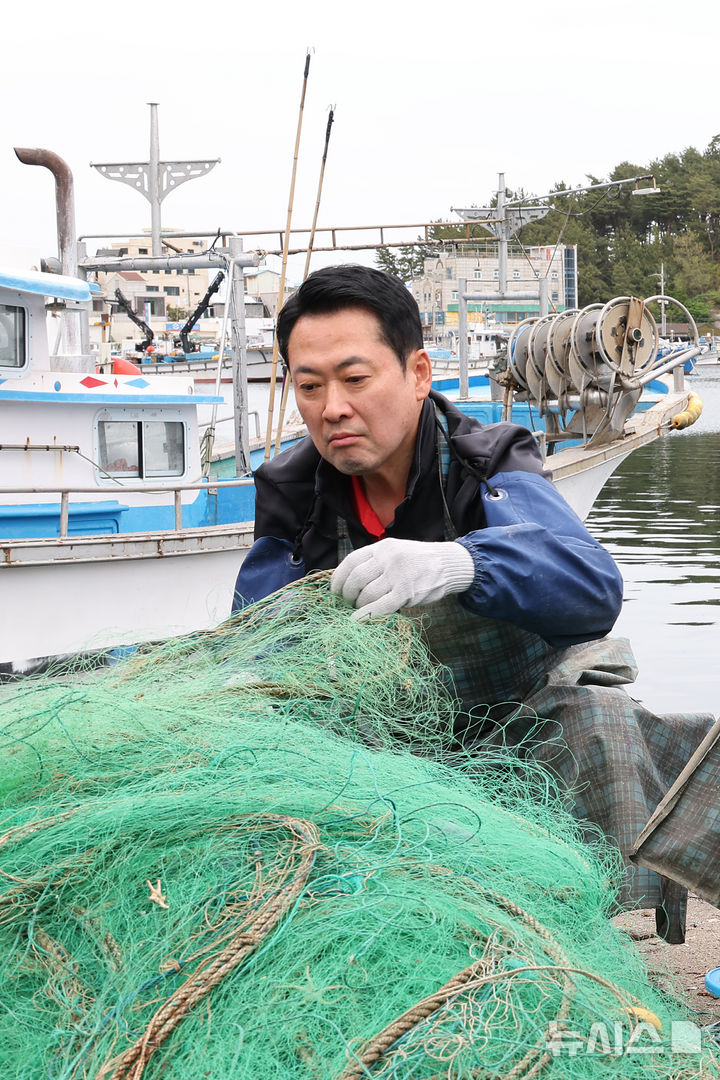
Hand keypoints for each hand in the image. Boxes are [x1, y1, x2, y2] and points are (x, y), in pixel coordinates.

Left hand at [331, 538, 474, 618]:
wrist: (449, 564)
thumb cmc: (418, 562)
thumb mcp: (395, 552)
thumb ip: (375, 563)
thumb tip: (348, 583)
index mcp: (382, 547)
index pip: (350, 561)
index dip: (338, 579)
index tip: (335, 591)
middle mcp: (388, 558)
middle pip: (356, 579)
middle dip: (347, 595)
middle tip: (348, 603)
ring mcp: (398, 574)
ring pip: (367, 594)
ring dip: (359, 606)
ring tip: (361, 609)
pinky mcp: (407, 592)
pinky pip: (381, 606)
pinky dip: (366, 615)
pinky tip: (359, 620)